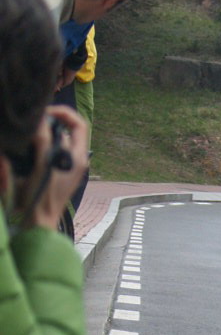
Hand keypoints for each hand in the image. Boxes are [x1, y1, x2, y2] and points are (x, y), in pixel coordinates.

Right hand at [16, 106, 89, 230]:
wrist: (40, 221)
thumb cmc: (43, 195)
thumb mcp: (42, 163)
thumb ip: (43, 139)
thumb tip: (41, 119)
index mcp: (79, 156)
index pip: (79, 124)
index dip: (64, 113)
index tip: (45, 112)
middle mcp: (77, 160)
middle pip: (68, 130)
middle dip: (52, 122)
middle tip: (34, 121)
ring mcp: (68, 167)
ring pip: (58, 140)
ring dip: (45, 133)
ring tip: (29, 133)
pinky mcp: (57, 173)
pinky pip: (51, 151)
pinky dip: (41, 145)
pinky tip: (28, 148)